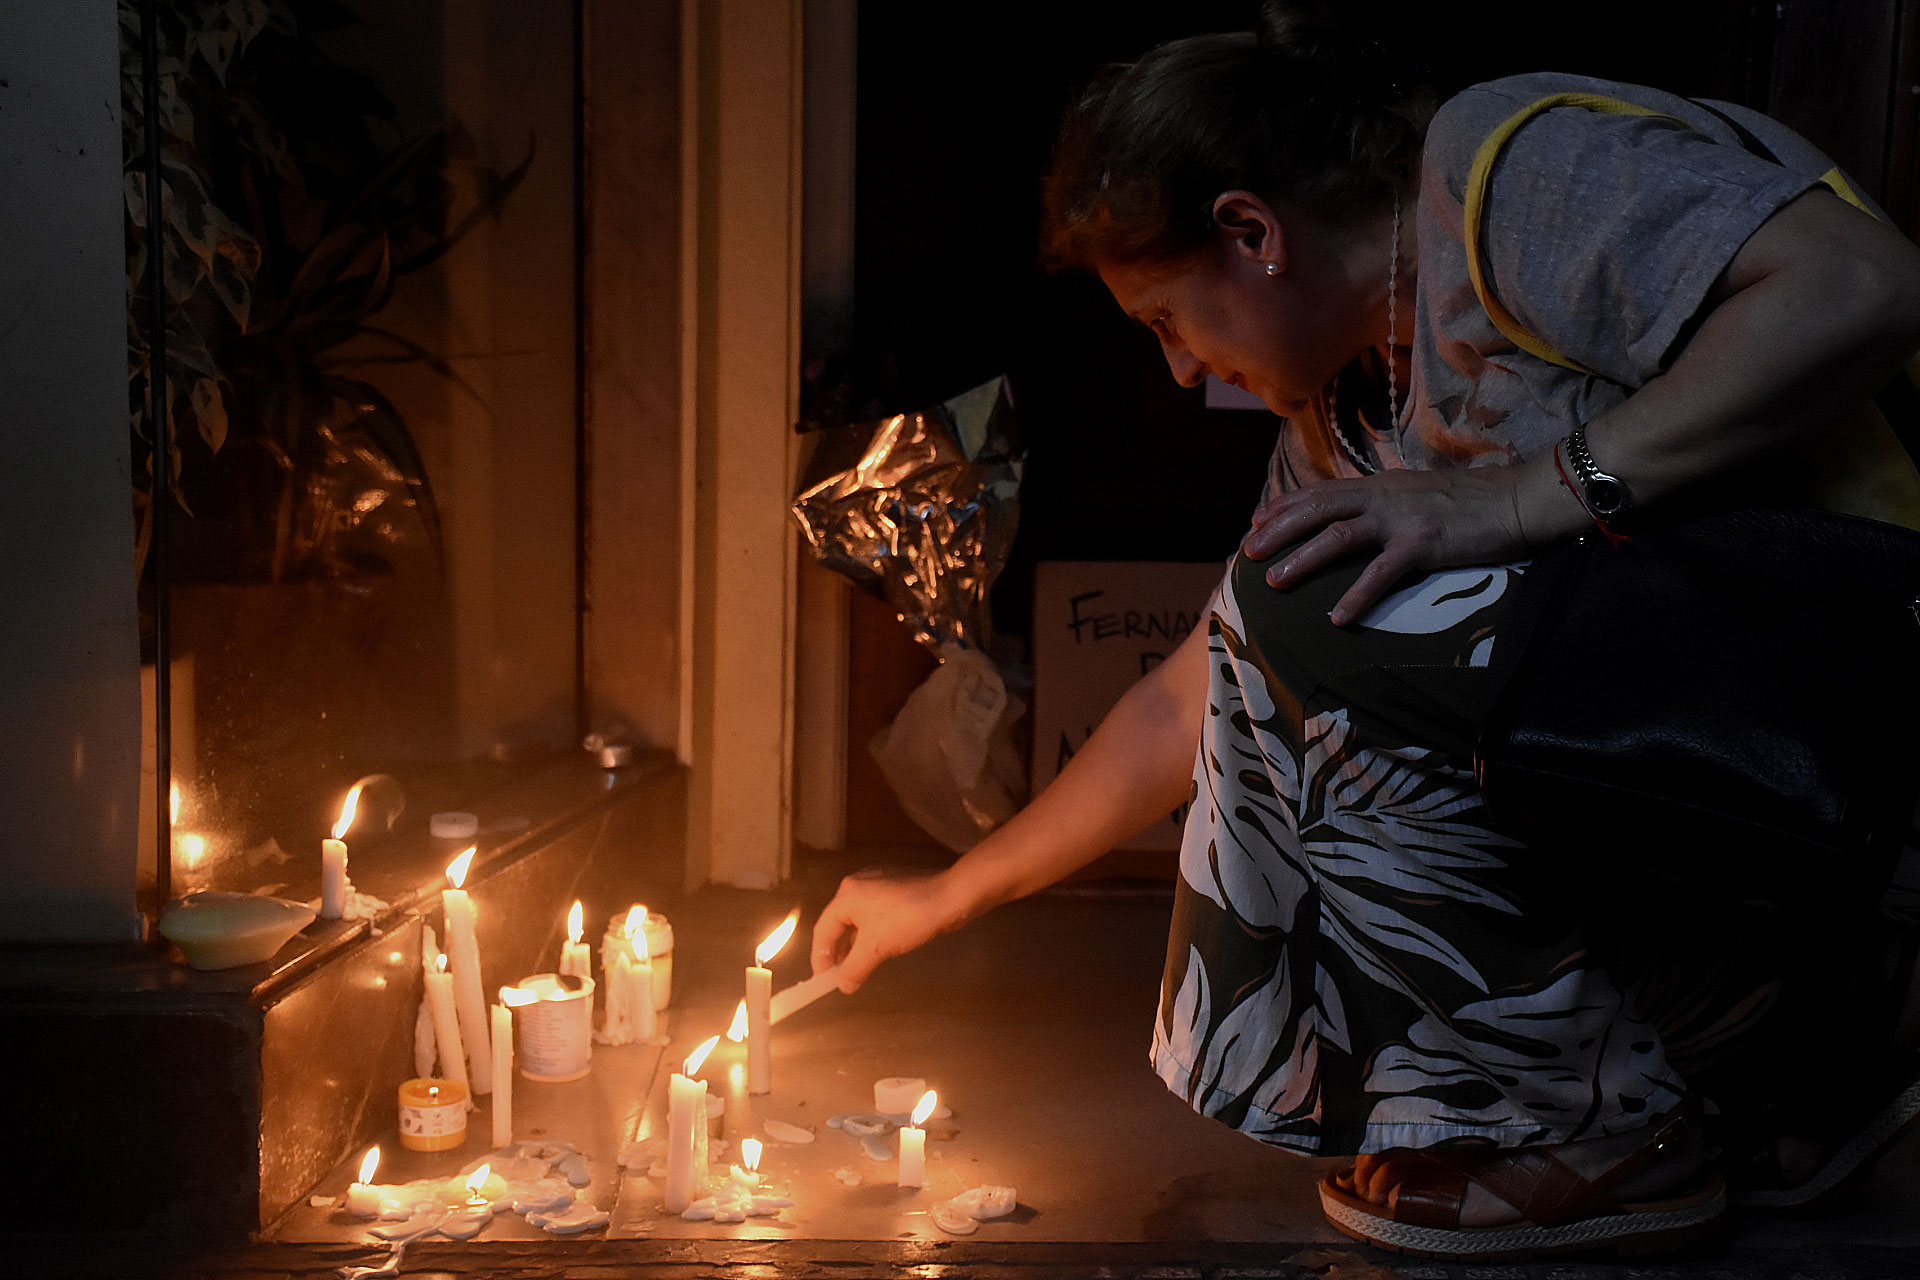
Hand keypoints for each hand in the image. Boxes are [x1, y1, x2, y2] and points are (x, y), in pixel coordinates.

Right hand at [809, 868, 965, 993]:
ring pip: (858, 920)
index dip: (821, 957)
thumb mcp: (876, 948)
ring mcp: (879, 885)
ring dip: (856, 945)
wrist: (951, 898)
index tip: (824, 979)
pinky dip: (872, 935)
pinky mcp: (896, 890)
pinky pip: (875, 915)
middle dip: (839, 952)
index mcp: (847, 894)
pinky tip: (880, 949)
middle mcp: (858, 885)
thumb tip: (844, 985)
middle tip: (840, 976)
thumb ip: (854, 969)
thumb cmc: (909, 918)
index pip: (823, 930)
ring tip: (859, 966)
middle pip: (839, 923)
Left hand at [1243, 465, 1533, 623]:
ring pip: (1339, 537)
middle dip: (1279, 530)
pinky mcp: (1425, 544)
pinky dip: (1358, 596)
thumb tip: (1362, 515)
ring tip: (1275, 582)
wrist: (1521, 499)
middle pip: (1318, 510)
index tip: (1256, 521)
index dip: (1286, 506)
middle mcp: (1384, 497)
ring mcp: (1402, 519)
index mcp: (1382, 486)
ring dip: (1303, 560)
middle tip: (1249, 553)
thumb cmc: (1475, 502)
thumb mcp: (1421, 493)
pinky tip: (1338, 619)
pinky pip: (1382, 573)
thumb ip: (1389, 502)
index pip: (1323, 492)